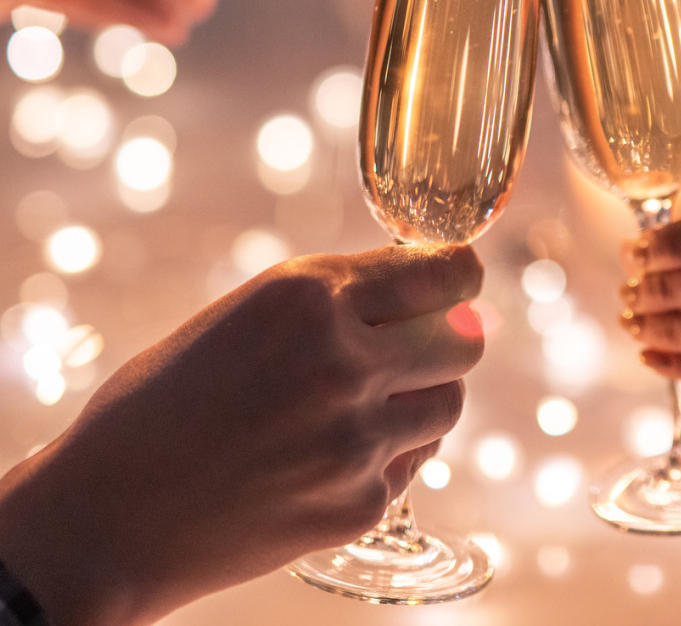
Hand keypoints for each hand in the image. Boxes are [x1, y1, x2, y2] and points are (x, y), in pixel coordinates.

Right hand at [0, 244, 484, 625]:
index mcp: (310, 297)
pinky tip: (339, 453)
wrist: (107, 516)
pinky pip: (415, 461)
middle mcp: (344, 361)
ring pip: (449, 402)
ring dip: (424, 395)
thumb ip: (337, 298)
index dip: (460, 273)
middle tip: (421, 344)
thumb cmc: (166, 400)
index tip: (461, 279)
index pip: (443, 272)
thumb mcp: (247, 313)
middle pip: (465, 339)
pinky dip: (393, 453)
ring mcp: (357, 439)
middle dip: (450, 335)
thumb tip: (426, 289)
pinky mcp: (358, 504)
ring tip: (371, 402)